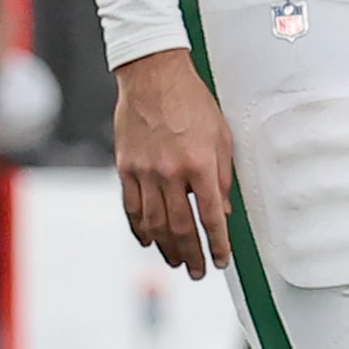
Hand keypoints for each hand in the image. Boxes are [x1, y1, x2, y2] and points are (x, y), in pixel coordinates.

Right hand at [114, 48, 234, 277]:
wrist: (153, 76)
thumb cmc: (192, 101)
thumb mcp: (222, 136)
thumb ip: (223, 176)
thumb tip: (223, 211)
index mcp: (200, 164)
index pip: (211, 217)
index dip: (218, 244)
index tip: (222, 260)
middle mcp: (171, 172)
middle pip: (182, 227)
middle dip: (193, 254)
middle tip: (199, 271)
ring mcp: (145, 172)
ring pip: (155, 223)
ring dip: (167, 248)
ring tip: (177, 262)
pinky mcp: (125, 167)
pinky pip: (132, 207)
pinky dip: (140, 229)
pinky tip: (149, 241)